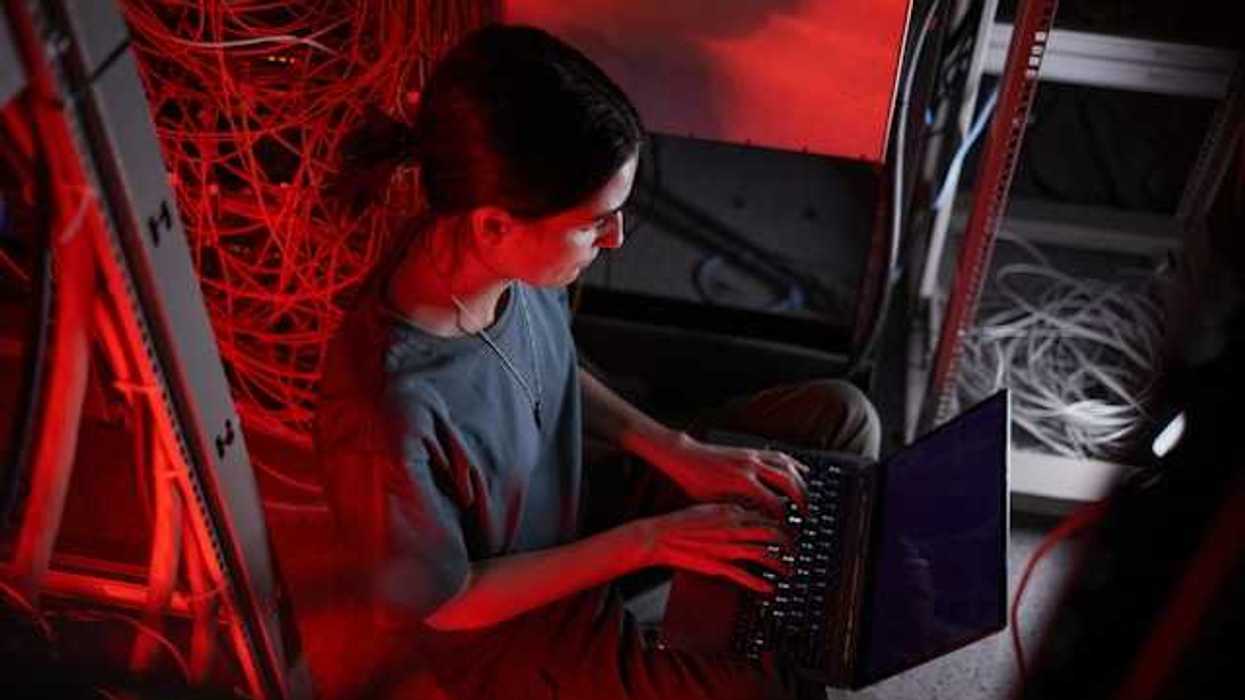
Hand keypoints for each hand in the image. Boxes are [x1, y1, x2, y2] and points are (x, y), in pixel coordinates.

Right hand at [632, 503, 791, 592]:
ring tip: (788, 570)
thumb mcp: (710, 507)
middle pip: (773, 534)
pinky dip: (760, 584)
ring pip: (765, 555)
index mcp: (732, 511)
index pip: (767, 516)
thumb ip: (730, 509)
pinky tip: (769, 588)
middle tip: (794, 549)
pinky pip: (745, 576)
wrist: (661, 536)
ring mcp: (727, 548)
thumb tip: (747, 512)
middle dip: (789, 543)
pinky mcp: (718, 566)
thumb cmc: (682, 522)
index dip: (782, 524)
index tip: (788, 530)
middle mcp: (734, 529)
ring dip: (780, 564)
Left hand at [653, 433, 809, 517]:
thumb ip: (739, 512)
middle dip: (801, 500)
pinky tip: (802, 471)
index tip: (789, 530)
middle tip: (806, 515)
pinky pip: (779, 455)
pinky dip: (794, 464)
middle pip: (788, 482)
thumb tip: (759, 525)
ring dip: (801, 482)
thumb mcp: (715, 504)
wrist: (685, 456)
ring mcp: (753, 456)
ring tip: (807, 498)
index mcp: (741, 482)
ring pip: (787, 466)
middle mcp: (751, 466)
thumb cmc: (695, 482)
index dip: (784, 519)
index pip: (774, 503)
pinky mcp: (752, 451)